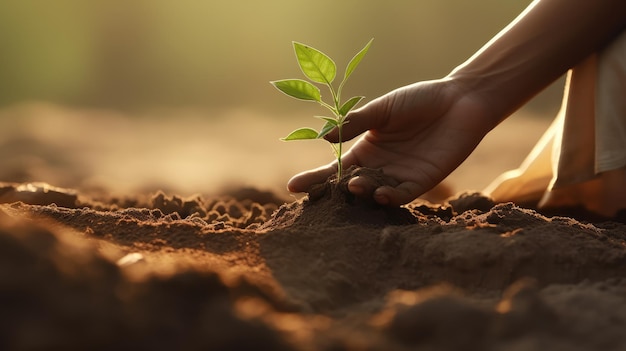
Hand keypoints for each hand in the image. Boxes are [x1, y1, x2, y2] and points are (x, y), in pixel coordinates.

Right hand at [287, 78, 497, 205]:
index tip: (293, 186)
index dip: (315, 178)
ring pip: (374, 192)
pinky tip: (380, 194)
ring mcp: (399, 177)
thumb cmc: (418, 100)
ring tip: (352, 186)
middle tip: (317, 196)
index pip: (334, 168)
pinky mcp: (421, 183)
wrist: (459, 101)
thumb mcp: (382, 109)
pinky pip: (401, 196)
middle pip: (350, 185)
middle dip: (333, 191)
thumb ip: (355, 122)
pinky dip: (390, 198)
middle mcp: (379, 167)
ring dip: (362, 192)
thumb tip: (324, 136)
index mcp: (366, 149)